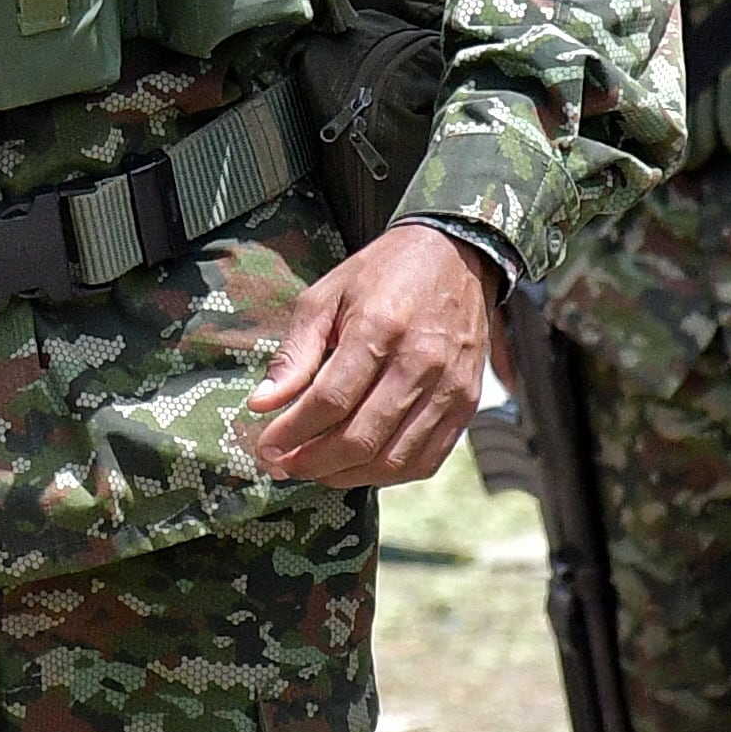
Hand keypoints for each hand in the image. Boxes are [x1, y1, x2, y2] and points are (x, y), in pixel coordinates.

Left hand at [248, 223, 501, 490]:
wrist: (455, 256)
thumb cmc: (380, 275)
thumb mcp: (324, 296)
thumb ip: (295, 353)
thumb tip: (262, 404)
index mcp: (379, 328)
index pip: (330, 401)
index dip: (292, 432)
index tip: (265, 447)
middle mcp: (420, 363)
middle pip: (361, 438)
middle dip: (313, 462)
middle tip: (283, 465)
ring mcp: (450, 387)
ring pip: (394, 459)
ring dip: (346, 475)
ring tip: (315, 470)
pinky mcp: (467, 404)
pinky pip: (426, 460)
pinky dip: (387, 475)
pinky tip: (357, 467)